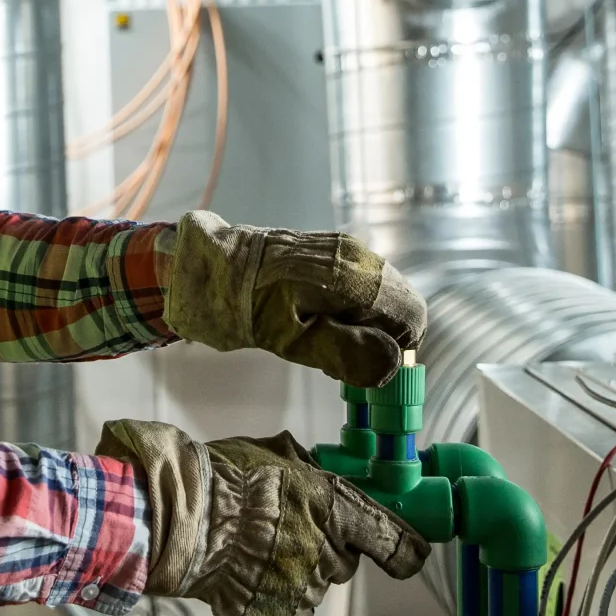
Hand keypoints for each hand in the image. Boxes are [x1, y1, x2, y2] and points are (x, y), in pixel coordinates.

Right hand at [99, 418, 428, 615]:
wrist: (181, 523)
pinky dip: (268, 603)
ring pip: (311, 586)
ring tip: (249, 554)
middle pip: (344, 562)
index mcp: (336, 507)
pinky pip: (284, 615)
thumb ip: (304, 469)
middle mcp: (329, 552)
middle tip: (281, 534)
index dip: (404, 550)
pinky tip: (241, 580)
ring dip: (289, 574)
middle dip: (322, 550)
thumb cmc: (221, 480)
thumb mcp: (272, 455)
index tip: (407, 555)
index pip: (395, 541)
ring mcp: (306, 590)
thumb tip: (315, 467)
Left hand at [161, 210, 427, 386]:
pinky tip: (321, 321)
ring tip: (328, 340)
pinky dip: (354, 308)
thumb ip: (345, 353)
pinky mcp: (330, 250)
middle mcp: (356, 255)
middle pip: (400, 304)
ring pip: (382, 295)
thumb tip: (392, 365)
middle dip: (385, 336)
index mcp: (352, 276)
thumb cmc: (243, 308)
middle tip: (347, 360)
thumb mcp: (292, 342)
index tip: (373, 368)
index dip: (400, 348)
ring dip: (368, 323)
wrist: (204, 266)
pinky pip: (361, 283)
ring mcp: (344, 248)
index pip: (411, 315)